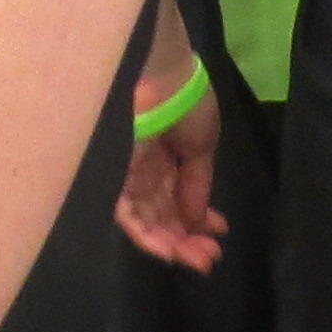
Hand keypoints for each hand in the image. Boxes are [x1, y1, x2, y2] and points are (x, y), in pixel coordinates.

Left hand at [113, 78, 224, 272]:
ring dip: (169, 244)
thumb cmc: (185, 101)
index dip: (197, 220)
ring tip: (195, 259)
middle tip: (209, 258)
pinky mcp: (112, 174)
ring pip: (144, 220)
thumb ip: (197, 184)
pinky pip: (125, 214)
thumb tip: (197, 219)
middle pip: (160, 214)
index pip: (178, 198)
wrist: (161, 71)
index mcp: (165, 156)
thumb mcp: (201, 144)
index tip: (219, 233)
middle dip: (186, 239)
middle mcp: (143, 167)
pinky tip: (170, 250)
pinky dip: (146, 235)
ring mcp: (127, 171)